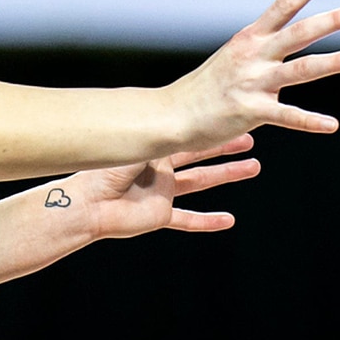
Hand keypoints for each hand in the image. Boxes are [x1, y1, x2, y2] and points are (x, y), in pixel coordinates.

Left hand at [60, 135, 261, 240]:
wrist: (87, 205)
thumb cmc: (104, 172)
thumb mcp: (137, 146)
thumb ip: (160, 136)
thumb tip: (183, 118)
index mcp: (154, 150)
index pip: (187, 136)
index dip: (209, 130)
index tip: (230, 119)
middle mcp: (161, 170)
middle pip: (200, 157)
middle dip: (225, 148)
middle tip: (249, 139)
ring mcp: (163, 193)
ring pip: (201, 183)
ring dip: (226, 176)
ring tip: (252, 168)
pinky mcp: (160, 215)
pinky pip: (188, 219)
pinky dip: (208, 221)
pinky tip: (228, 221)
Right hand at [170, 0, 339, 148]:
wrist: (171, 115)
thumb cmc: (206, 88)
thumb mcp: (234, 57)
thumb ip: (264, 48)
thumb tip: (291, 41)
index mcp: (250, 39)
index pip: (283, 5)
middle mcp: (254, 55)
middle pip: (301, 31)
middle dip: (333, 20)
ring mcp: (252, 82)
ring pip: (302, 68)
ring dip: (336, 61)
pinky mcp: (250, 111)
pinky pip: (286, 116)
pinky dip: (310, 121)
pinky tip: (332, 125)